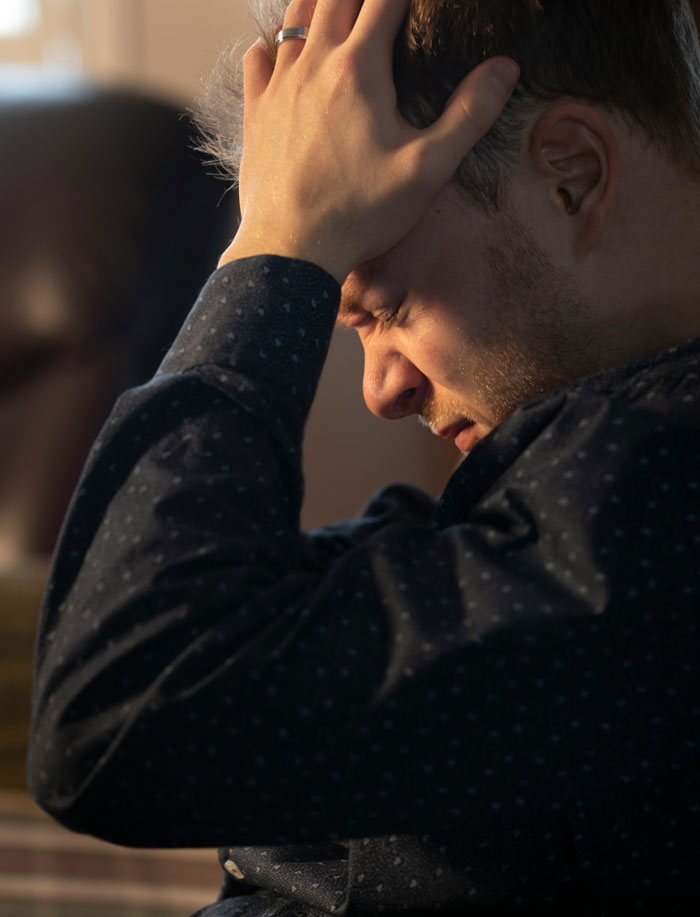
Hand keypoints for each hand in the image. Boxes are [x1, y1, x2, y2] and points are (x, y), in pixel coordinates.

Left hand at [219, 0, 518, 282]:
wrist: (293, 249)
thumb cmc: (362, 213)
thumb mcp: (428, 169)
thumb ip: (469, 115)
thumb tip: (505, 68)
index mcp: (360, 69)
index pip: (384, 0)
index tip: (415, 3)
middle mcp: (314, 65)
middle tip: (379, 4)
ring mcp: (280, 87)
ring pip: (295, 19)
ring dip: (318, 5)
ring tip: (336, 8)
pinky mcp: (258, 113)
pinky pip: (258, 59)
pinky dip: (273, 44)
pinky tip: (283, 51)